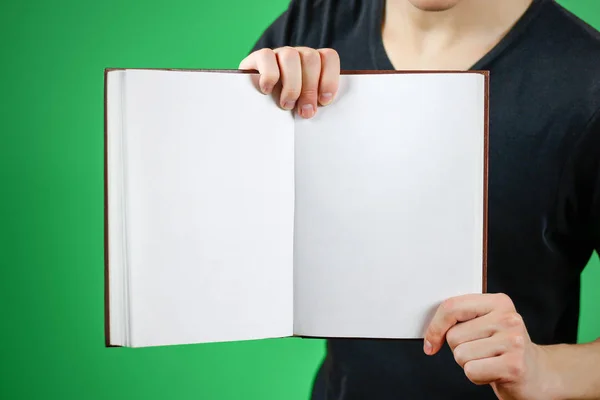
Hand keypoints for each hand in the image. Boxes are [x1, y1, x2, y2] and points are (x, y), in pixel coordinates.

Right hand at [239, 47, 339, 117]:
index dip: (329, 78)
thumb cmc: (282, 107)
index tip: (324, 101)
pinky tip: (267, 91)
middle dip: (310, 88)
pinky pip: (266, 57)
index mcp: (313, 63)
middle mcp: (297, 54)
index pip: (328, 57)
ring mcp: (277, 54)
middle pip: (310, 58)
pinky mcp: (257, 58)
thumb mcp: (302, 105)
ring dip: (291, 84)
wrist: (253, 106)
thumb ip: (313, 103)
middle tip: (305, 111)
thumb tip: (317, 110)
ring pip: (290, 56)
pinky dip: (269, 75)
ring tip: (286, 105)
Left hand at [424, 293, 559, 399]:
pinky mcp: (514, 365)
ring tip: (489, 361)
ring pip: (460, 354)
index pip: (452, 306)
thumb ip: (461, 318)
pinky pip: (471, 371)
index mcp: (499, 302)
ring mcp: (514, 341)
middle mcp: (508, 318)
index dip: (435, 327)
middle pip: (453, 335)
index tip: (431, 341)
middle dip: (460, 348)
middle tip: (482, 351)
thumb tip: (430, 333)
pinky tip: (493, 372)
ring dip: (469, 363)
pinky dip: (476, 377)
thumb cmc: (504, 349)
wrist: (538, 374)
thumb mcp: (485, 324)